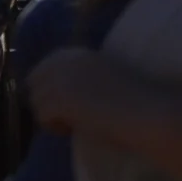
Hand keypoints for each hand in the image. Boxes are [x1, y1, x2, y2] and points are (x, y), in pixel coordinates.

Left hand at [24, 47, 162, 141]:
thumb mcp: (103, 76)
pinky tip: (76, 128)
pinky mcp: (60, 99)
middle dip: (46, 99)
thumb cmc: (135, 98)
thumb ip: (79, 76)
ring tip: (74, 123)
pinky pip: (42, 116)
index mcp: (78, 53)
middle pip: (34, 83)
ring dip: (51, 115)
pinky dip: (55, 126)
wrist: (147, 112)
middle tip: (67, 115)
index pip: (43, 68)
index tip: (68, 103)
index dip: (50, 88)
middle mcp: (66, 60)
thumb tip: (57, 92)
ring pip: (36, 101)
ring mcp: (61, 79)